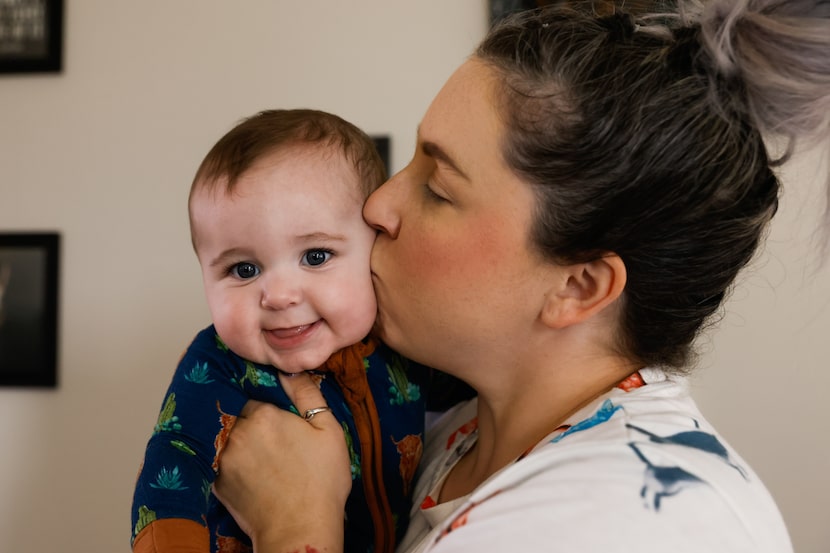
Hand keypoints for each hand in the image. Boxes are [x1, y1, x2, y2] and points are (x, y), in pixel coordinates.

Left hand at [213, 372, 351, 552]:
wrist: (301, 530)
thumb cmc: (321, 481)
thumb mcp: (328, 430)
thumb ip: (307, 394)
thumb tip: (290, 370)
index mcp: (264, 414)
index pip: (258, 397)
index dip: (271, 408)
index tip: (282, 423)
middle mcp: (238, 432)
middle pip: (241, 417)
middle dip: (255, 425)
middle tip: (277, 445)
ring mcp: (224, 458)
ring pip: (231, 439)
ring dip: (244, 444)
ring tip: (267, 463)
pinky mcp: (217, 483)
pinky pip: (223, 464)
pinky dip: (237, 467)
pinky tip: (256, 478)